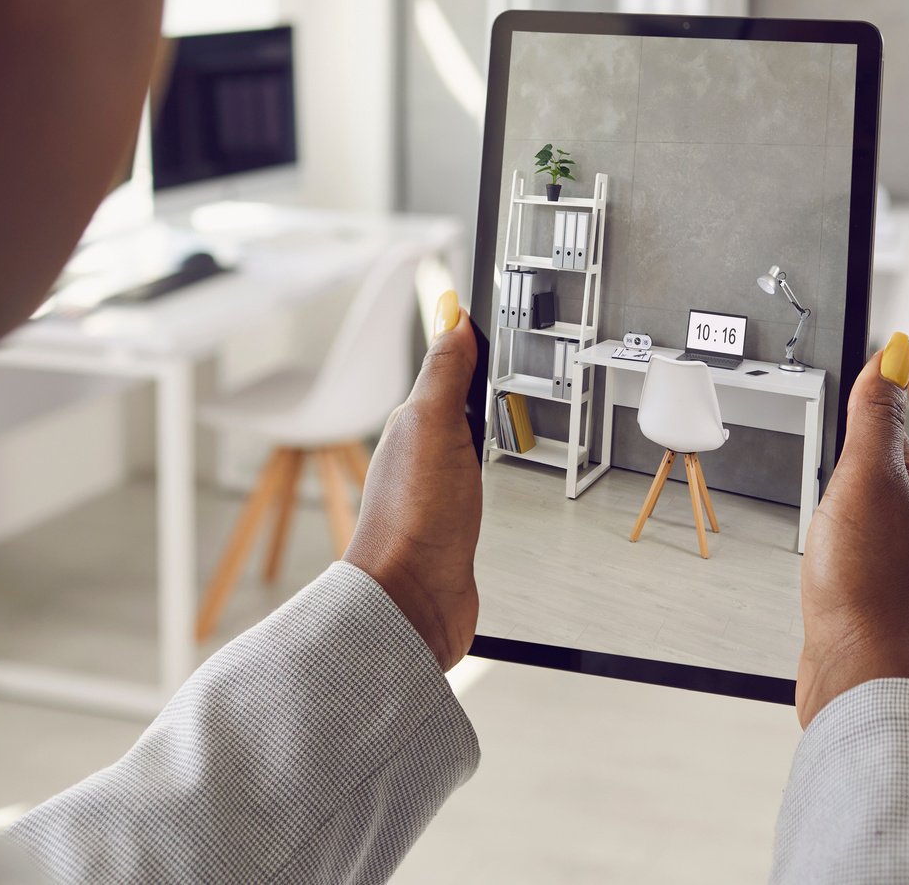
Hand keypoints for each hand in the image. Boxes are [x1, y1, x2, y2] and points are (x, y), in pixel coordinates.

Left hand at [344, 291, 481, 669]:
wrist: (412, 603)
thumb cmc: (414, 521)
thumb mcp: (432, 426)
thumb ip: (444, 373)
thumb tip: (451, 315)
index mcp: (414, 427)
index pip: (445, 369)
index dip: (465, 341)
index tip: (481, 306)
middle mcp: (422, 457)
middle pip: (454, 403)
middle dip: (473, 378)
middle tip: (497, 348)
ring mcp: (438, 494)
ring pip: (463, 444)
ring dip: (477, 425)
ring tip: (497, 405)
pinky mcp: (455, 528)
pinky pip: (474, 485)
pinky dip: (485, 471)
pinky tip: (491, 474)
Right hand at [796, 332, 908, 727]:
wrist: (859, 675)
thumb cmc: (866, 582)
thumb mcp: (866, 478)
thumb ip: (876, 417)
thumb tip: (899, 352)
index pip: (889, 427)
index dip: (863, 405)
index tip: (845, 378)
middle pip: (874, 468)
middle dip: (848, 451)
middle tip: (827, 428)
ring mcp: (889, 562)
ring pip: (859, 510)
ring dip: (837, 497)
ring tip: (820, 486)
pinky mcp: (863, 595)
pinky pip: (845, 550)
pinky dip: (829, 539)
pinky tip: (818, 550)